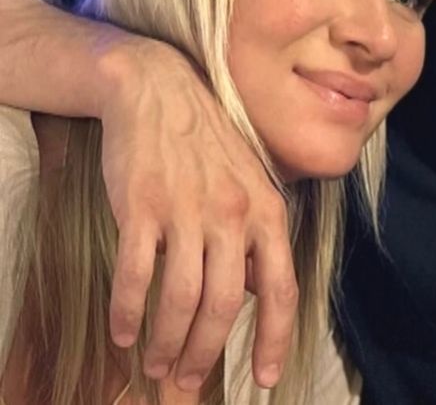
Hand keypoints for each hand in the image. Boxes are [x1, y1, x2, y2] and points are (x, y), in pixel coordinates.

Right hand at [97, 37, 297, 390]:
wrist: (160, 90)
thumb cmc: (207, 143)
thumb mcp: (249, 184)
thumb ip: (256, 236)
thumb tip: (256, 290)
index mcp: (267, 211)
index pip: (282, 288)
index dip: (274, 339)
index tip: (266, 378)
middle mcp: (234, 213)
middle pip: (225, 306)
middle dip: (205, 354)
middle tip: (184, 382)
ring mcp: (188, 209)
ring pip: (181, 299)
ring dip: (166, 341)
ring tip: (155, 363)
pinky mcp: (142, 206)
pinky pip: (137, 275)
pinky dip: (129, 312)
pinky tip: (123, 330)